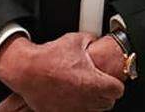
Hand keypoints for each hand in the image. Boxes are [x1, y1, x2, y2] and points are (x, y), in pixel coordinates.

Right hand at [0, 32, 124, 111]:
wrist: (27, 70)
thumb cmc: (50, 56)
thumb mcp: (76, 40)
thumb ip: (92, 40)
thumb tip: (97, 40)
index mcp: (92, 81)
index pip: (117, 90)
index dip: (116, 84)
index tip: (112, 80)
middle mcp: (84, 98)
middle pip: (107, 104)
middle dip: (105, 94)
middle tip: (100, 85)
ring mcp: (72, 108)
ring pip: (93, 111)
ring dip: (92, 102)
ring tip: (86, 91)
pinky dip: (77, 107)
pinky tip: (73, 97)